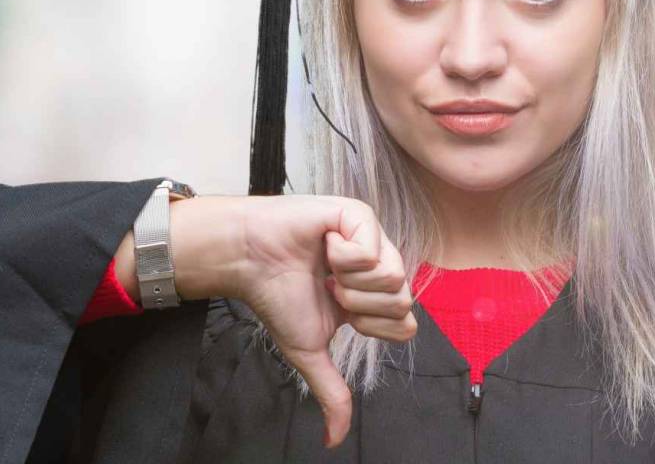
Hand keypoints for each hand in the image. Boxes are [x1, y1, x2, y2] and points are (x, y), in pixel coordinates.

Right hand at [161, 193, 417, 448]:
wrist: (249, 260)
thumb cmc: (276, 297)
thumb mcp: (309, 351)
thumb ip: (331, 392)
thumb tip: (334, 440)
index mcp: (372, 296)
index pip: (405, 325)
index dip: (371, 325)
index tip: (338, 311)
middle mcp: (378, 267)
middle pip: (403, 302)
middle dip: (358, 305)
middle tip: (329, 288)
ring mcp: (373, 239)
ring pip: (393, 276)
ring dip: (349, 281)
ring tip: (325, 268)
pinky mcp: (360, 215)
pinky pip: (373, 248)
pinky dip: (341, 254)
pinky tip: (323, 244)